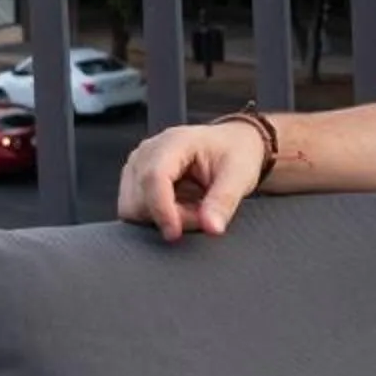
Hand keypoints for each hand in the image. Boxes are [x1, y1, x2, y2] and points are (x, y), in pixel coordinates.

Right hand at [115, 121, 264, 240]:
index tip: (175, 233)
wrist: (233, 143)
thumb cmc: (236, 153)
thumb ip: (224, 201)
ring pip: (134, 208)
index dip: (161, 210)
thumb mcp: (240, 175)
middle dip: (170, 216)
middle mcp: (148, 151)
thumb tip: (211, 227)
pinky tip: (181, 207)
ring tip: (194, 207)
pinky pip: (137, 210)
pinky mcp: (134, 180)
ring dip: (164, 218)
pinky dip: (159, 216)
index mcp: (174, 142)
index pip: (153, 177)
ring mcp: (137, 166)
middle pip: (139, 198)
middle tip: (203, 214)